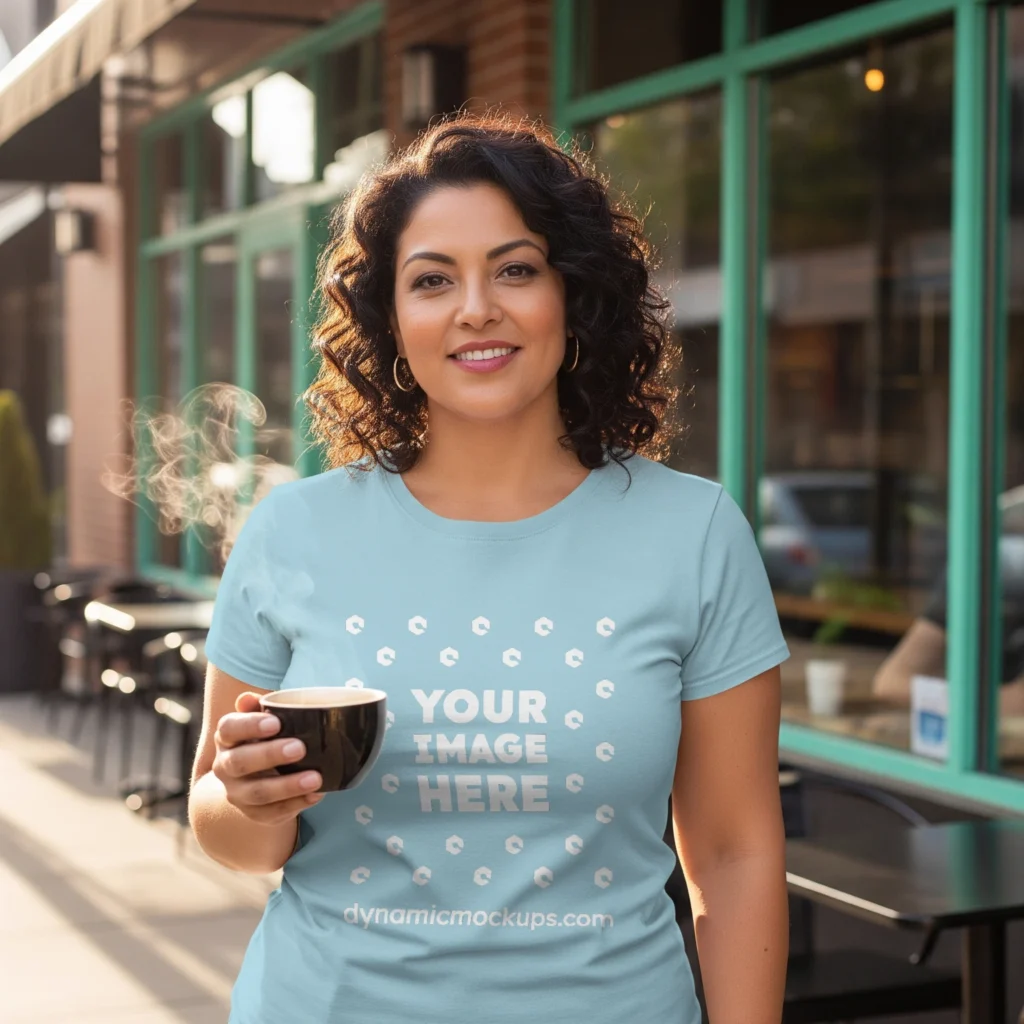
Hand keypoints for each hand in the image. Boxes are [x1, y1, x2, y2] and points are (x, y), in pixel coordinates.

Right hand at [211, 692, 323, 824]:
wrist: (253, 777)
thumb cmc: (263, 737)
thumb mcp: (260, 718)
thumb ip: (257, 707)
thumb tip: (247, 698)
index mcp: (226, 737)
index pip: (229, 729)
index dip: (250, 725)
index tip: (276, 723)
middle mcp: (225, 767)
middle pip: (240, 762)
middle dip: (270, 755)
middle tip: (300, 748)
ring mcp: (238, 793)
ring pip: (258, 793)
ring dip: (287, 786)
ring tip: (315, 778)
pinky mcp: (254, 814)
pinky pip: (273, 814)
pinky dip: (296, 805)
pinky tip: (316, 794)